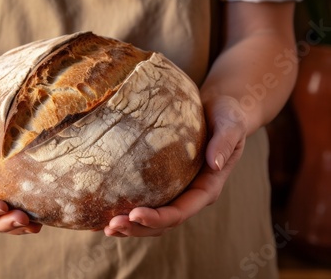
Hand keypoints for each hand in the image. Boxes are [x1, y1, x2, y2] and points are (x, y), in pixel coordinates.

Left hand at [104, 95, 246, 236]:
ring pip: (152, 218)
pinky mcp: (164, 182)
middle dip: (137, 228)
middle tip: (110, 226)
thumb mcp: (230, 125)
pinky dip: (127, 210)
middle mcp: (190, 194)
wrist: (219, 109)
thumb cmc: (227, 115)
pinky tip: (105, 211)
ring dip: (130, 226)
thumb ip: (225, 143)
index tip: (135, 214)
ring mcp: (176, 191)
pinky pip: (146, 201)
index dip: (158, 217)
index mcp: (207, 188)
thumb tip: (214, 163)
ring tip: (105, 227)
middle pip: (163, 222)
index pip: (181, 211)